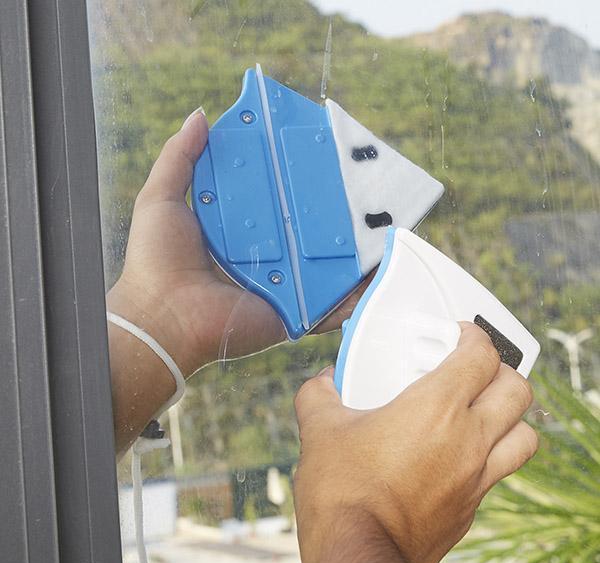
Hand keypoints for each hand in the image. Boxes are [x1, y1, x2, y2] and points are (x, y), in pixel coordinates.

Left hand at [107, 109, 369, 377]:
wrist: (164, 317)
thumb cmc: (157, 259)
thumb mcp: (161, 199)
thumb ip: (180, 157)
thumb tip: (200, 116)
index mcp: (241, 229)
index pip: (277, 198)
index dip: (296, 178)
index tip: (319, 154)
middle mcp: (266, 255)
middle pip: (306, 230)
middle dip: (334, 212)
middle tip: (363, 190)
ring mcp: (283, 284)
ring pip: (325, 265)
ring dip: (353, 251)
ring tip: (384, 228)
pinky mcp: (293, 310)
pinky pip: (329, 303)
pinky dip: (354, 293)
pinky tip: (376, 272)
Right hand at [293, 322, 537, 562]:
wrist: (357, 554)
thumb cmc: (342, 490)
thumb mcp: (319, 429)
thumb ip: (318, 393)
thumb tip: (323, 381)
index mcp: (435, 408)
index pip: (481, 356)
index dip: (475, 336)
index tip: (460, 334)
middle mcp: (467, 440)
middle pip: (517, 390)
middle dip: (501, 370)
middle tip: (473, 370)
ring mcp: (476, 477)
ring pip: (525, 435)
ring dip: (509, 416)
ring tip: (480, 411)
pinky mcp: (471, 508)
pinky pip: (500, 471)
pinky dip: (491, 454)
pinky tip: (456, 454)